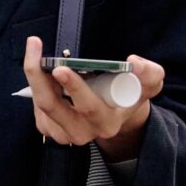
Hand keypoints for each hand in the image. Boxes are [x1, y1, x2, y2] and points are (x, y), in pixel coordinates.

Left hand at [23, 37, 164, 160]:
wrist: (117, 113)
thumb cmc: (131, 95)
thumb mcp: (149, 84)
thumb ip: (150, 74)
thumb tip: (134, 62)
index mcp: (106, 123)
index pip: (88, 107)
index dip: (74, 87)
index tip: (61, 68)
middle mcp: (83, 133)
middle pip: (52, 106)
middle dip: (40, 78)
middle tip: (36, 52)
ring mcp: (63, 133)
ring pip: (41, 105)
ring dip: (35, 77)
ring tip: (36, 51)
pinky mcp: (49, 129)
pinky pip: (36, 107)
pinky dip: (35, 85)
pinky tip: (41, 70)